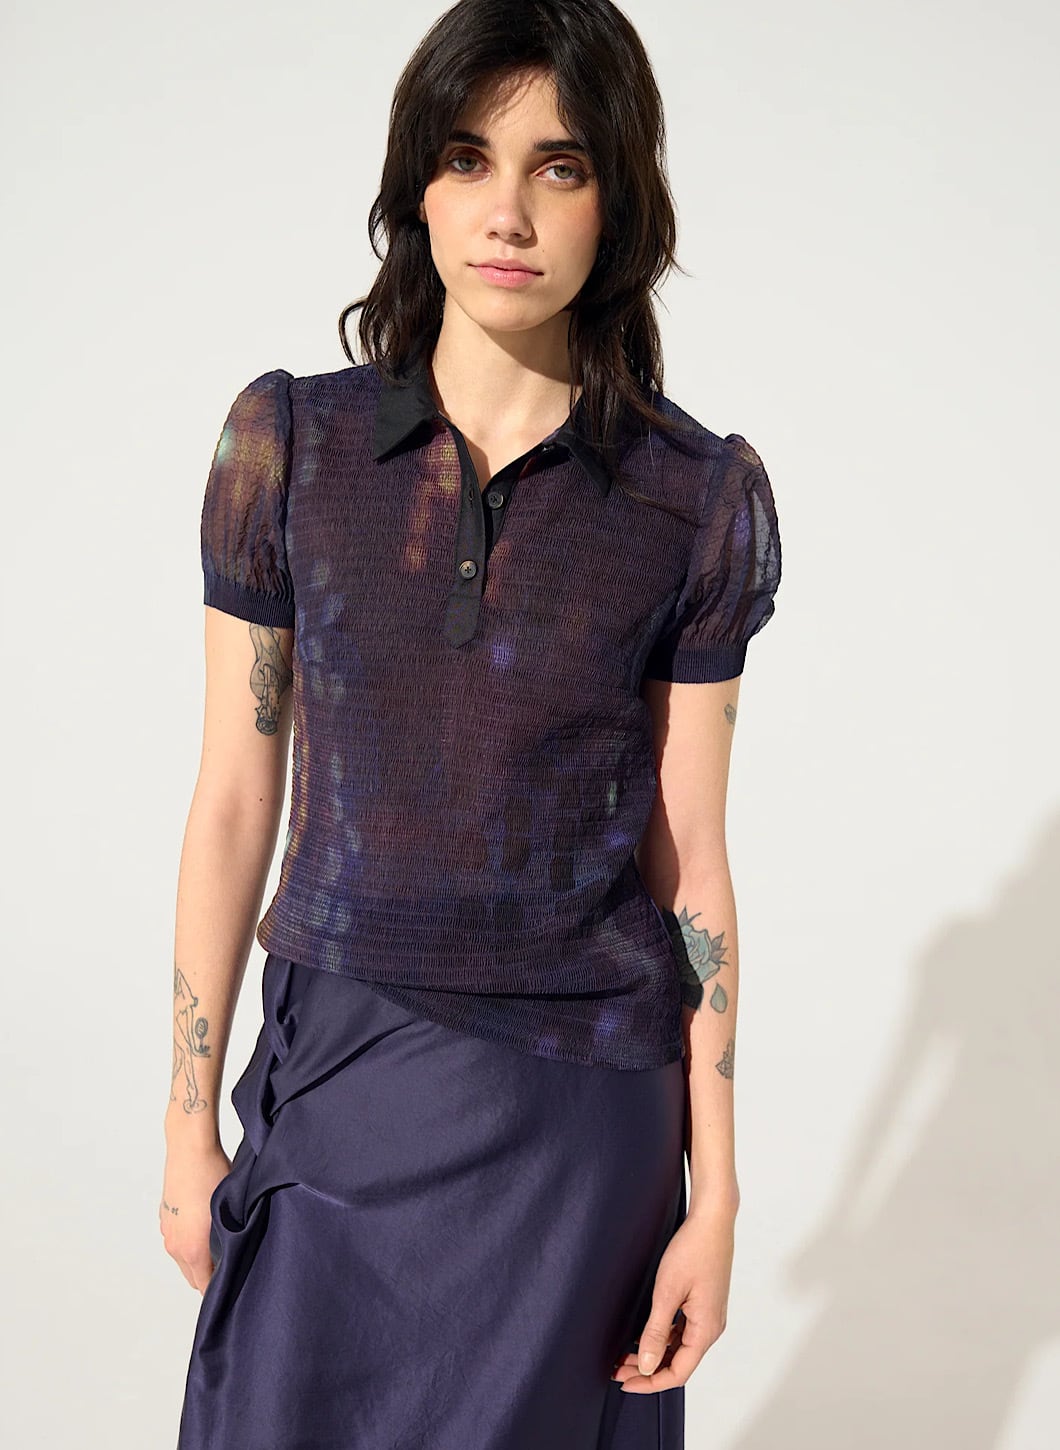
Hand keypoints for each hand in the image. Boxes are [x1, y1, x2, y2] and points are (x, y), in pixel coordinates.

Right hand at [159, 1141, 231, 1294]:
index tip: (234, 1289)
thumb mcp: (232, 1211)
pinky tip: (205, 1226)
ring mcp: (166, 1230)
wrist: (190, 1147)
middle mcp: (175, 1245)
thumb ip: (233, 1240)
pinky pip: (177, 1238)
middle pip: (192, 1276)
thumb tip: (242, 1254)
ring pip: (183, 1258)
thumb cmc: (214, 1174)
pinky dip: (188, 1240)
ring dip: (199, 1258)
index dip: (220, 1290)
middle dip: (210, 1277)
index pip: (205, 1286)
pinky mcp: (165, 1216)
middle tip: (232, 1269)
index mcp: (192, 1250)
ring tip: (221, 1247)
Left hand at [611, 1202, 735, 1393]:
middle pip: (679, 1363)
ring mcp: (708, 1315)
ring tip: (625, 1355)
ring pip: (680, 1348)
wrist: (712, 1220)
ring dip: (654, 1354)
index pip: (678, 1373)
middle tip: (617, 1369)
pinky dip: (664, 1339)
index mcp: (706, 1330)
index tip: (624, 1381)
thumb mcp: (667, 1292)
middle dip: (648, 1370)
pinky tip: (645, 1336)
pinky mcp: (704, 1304)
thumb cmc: (693, 1250)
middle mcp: (711, 1327)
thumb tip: (646, 1365)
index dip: (650, 1382)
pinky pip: (684, 1332)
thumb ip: (656, 1331)